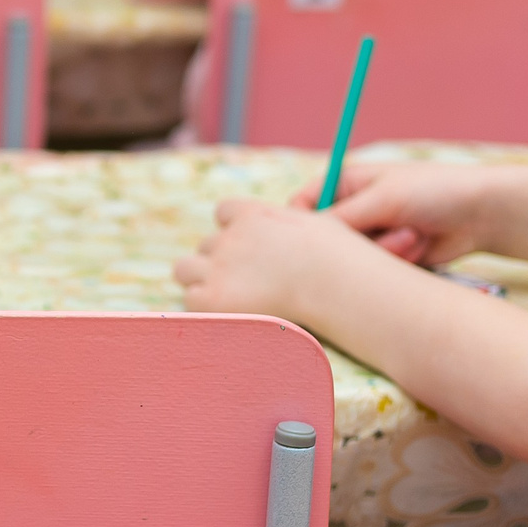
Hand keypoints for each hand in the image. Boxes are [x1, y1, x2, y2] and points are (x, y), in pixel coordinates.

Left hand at [174, 197, 372, 321]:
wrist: (338, 285)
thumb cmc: (342, 259)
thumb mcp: (319, 225)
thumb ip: (295, 223)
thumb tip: (292, 225)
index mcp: (253, 214)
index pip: (224, 212)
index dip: (234, 230)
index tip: (251, 246)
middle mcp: (230, 237)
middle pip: (207, 245)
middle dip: (222, 260)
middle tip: (248, 281)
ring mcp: (219, 266)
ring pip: (186, 269)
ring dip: (201, 280)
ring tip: (230, 297)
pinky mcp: (214, 297)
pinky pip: (191, 299)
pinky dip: (204, 307)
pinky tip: (229, 314)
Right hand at [295, 161, 502, 266]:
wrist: (485, 214)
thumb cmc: (433, 191)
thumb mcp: (382, 199)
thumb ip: (339, 218)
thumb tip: (301, 238)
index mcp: (344, 184)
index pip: (302, 207)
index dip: (302, 226)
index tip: (312, 242)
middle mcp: (353, 210)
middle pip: (327, 240)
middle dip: (357, 242)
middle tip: (386, 232)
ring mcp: (372, 235)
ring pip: (353, 259)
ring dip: (384, 251)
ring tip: (412, 235)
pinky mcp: (389, 257)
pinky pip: (376, 270)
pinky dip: (398, 261)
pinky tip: (420, 246)